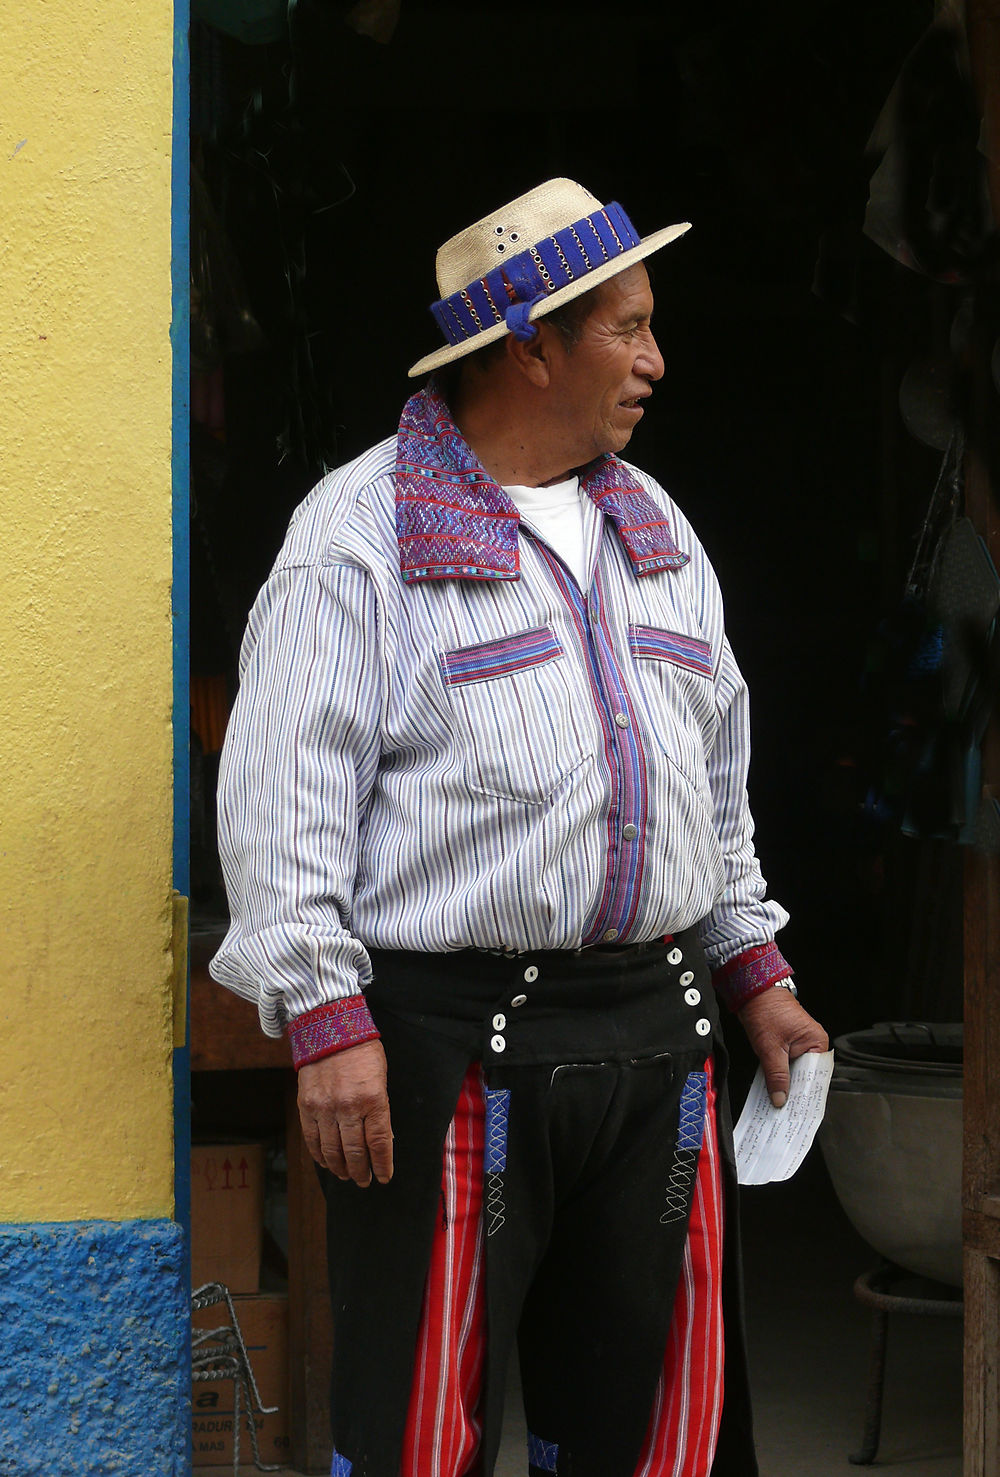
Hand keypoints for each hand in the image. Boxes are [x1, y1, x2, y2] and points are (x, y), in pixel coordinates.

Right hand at [297, 1039, 393, 1185]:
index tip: (384, 1177)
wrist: (330, 1028)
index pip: (379, 1143)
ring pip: (332, 1150)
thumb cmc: (362, 1051)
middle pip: (355, 1151)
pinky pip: (312, 1138)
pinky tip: (326, 1163)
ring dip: (340, 1168)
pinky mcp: (307, 1105)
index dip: (383, 1165)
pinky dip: (319, 1155)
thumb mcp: (381, 1078)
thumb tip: (381, 1140)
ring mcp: (325, 1108)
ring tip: (346, 1176)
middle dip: (361, 1171)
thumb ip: (379, 1109)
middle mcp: (348, 1107)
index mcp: (373, 1099)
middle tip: (364, 1181)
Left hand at [737, 988, 828, 1108]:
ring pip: (795, 1071)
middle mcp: (813, 1043)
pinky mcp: (788, 1044)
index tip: (798, 1112)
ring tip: (778, 1105)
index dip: (806, 1094)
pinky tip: (773, 1089)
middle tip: (786, 1113)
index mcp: (817, 1042)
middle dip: (795, 1092)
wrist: (752, 991)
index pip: (816, 1076)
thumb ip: (777, 1076)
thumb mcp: (770, 1048)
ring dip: (786, 1085)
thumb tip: (780, 1099)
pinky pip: (787, 1064)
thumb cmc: (765, 1011)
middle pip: (806, 1075)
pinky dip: (780, 1075)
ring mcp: (801, 1043)